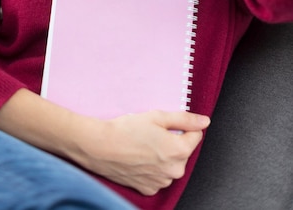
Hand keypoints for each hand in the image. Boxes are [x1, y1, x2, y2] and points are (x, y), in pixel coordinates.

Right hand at [83, 110, 209, 195]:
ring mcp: (161, 182)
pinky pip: (158, 175)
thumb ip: (184, 119)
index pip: (196, 135)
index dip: (183, 126)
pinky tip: (139, 157)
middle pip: (183, 151)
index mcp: (179, 151)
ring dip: (163, 155)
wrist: (100, 147)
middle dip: (173, 141)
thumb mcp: (157, 116)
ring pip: (171, 164)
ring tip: (143, 145)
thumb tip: (204, 121)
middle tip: (152, 132)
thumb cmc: (126, 130)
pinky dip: (153, 167)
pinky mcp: (149, 188)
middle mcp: (174, 171)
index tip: (168, 124)